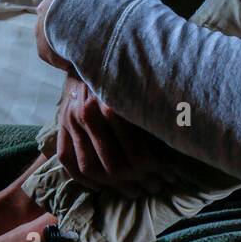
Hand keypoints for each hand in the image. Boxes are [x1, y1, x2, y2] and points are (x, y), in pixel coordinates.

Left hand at [35, 0, 162, 72]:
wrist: (84, 13)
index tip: (104, 7)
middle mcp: (50, 3)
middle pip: (67, 13)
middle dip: (80, 20)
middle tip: (100, 30)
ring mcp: (44, 26)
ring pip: (59, 34)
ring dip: (73, 40)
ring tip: (92, 49)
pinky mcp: (44, 47)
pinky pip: (56, 54)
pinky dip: (67, 57)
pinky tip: (81, 61)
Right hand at [56, 76, 178, 195]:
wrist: (86, 49)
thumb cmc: (124, 71)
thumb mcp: (142, 87)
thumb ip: (152, 112)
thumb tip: (181, 140)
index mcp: (114, 105)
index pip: (137, 155)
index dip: (156, 172)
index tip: (169, 177)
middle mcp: (89, 114)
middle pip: (115, 166)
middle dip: (138, 182)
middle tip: (154, 187)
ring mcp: (70, 122)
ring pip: (91, 168)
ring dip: (115, 186)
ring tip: (134, 191)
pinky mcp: (59, 126)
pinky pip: (68, 162)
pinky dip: (83, 179)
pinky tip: (101, 187)